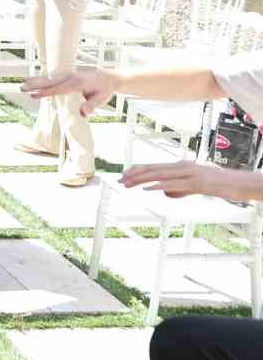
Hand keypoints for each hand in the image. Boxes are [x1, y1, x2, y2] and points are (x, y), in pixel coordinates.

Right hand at [21, 69, 118, 114]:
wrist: (109, 77)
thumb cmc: (104, 89)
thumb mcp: (102, 99)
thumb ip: (91, 106)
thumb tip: (83, 114)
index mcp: (77, 82)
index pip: (58, 88)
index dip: (46, 92)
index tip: (34, 95)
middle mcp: (70, 76)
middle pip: (50, 81)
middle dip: (35, 84)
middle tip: (22, 87)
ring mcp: (68, 74)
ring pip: (49, 78)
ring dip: (35, 80)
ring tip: (22, 84)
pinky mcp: (67, 75)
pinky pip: (52, 77)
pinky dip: (41, 79)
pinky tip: (32, 80)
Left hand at [122, 161, 260, 200]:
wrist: (239, 183)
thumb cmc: (217, 185)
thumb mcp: (194, 188)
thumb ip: (179, 189)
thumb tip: (164, 192)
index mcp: (180, 167)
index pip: (154, 167)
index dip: (137, 171)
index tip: (123, 176)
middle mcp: (182, 167)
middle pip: (153, 169)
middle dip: (135, 174)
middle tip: (120, 180)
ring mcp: (190, 173)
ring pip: (160, 175)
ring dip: (142, 179)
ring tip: (128, 183)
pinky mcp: (197, 183)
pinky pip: (175, 184)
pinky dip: (160, 185)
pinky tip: (148, 188)